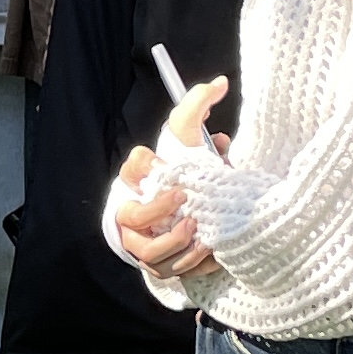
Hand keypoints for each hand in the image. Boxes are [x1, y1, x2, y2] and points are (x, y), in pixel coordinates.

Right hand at [109, 77, 229, 277]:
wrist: (180, 214)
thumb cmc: (181, 175)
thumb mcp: (187, 140)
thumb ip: (197, 109)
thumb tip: (219, 83)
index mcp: (137, 180)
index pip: (132, 168)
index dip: (142, 167)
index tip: (161, 164)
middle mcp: (133, 212)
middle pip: (132, 215)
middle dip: (156, 209)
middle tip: (183, 199)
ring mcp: (143, 242)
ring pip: (148, 251)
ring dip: (172, 243)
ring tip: (197, 231)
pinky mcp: (158, 265)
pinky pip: (170, 270)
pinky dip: (191, 264)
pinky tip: (213, 254)